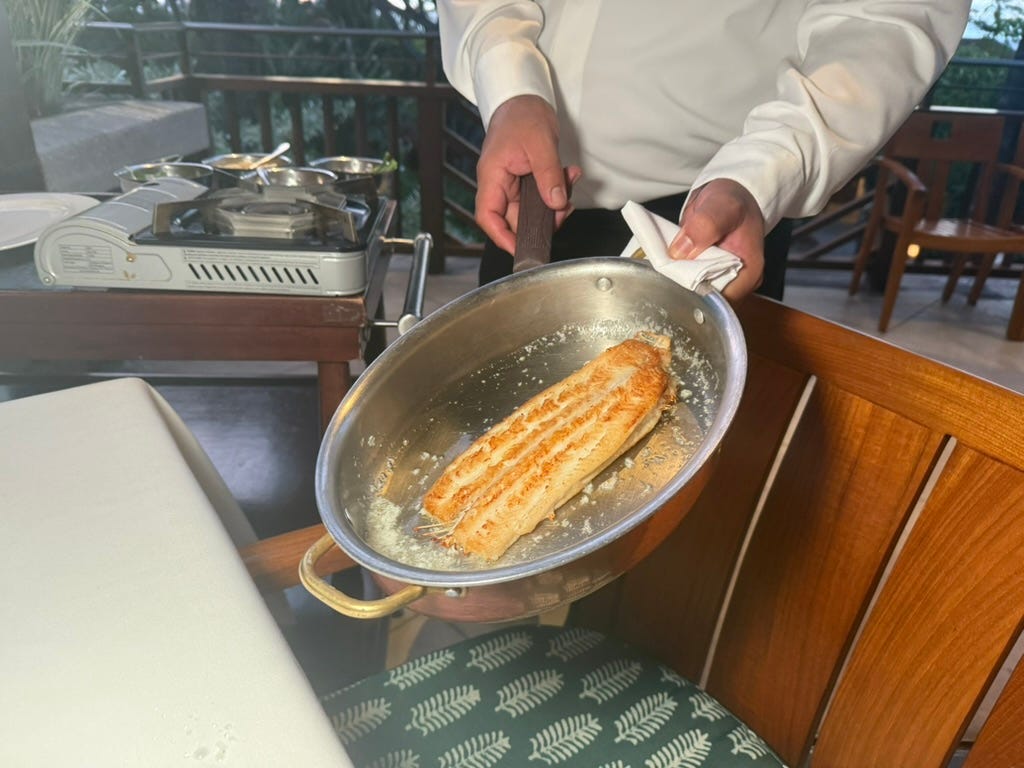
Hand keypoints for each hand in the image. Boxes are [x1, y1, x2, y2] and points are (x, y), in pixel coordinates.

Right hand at [476, 95, 582, 253]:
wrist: (523, 97)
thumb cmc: (522, 114)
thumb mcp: (540, 144)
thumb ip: (548, 176)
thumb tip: (556, 204)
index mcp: (492, 176)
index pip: (488, 217)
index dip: (502, 237)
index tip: (521, 248)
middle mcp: (499, 183)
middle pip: (514, 218)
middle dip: (540, 220)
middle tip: (562, 213)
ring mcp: (512, 183)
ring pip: (531, 208)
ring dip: (553, 203)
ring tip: (568, 185)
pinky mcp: (525, 180)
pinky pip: (540, 195)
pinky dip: (556, 191)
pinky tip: (568, 176)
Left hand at [668, 179, 764, 300]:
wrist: (726, 195)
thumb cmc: (732, 200)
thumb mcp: (722, 206)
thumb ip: (705, 226)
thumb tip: (681, 250)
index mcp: (748, 273)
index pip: (721, 302)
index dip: (697, 296)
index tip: (676, 281)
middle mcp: (736, 283)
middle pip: (707, 302)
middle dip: (683, 292)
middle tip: (664, 274)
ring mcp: (720, 280)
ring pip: (695, 294)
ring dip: (677, 284)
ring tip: (664, 268)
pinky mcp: (706, 275)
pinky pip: (689, 282)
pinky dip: (676, 275)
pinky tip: (667, 265)